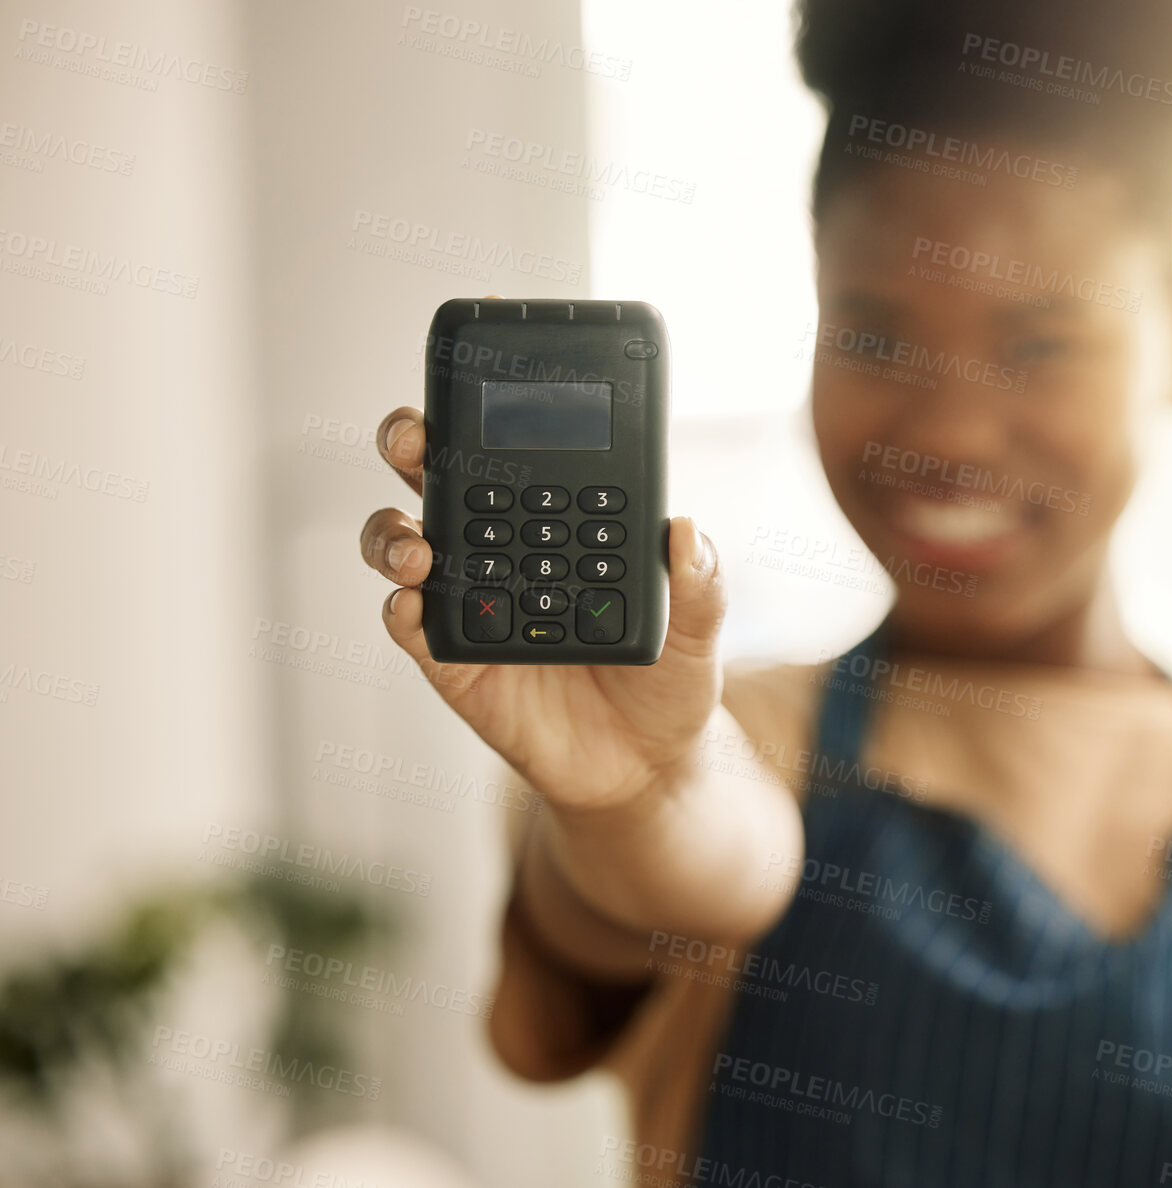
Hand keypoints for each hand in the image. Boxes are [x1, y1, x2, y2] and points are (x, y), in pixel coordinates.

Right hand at [359, 405, 726, 814]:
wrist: (646, 767)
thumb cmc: (666, 683)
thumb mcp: (699, 628)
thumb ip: (698, 581)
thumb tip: (686, 530)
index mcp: (554, 522)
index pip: (511, 452)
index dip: (484, 412)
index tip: (473, 380)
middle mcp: (501, 550)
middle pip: (437, 479)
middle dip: (411, 444)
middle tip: (416, 439)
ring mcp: (473, 604)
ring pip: (405, 545)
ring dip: (394, 532)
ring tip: (417, 546)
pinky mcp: (455, 664)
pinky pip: (414, 630)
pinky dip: (402, 611)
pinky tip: (411, 603)